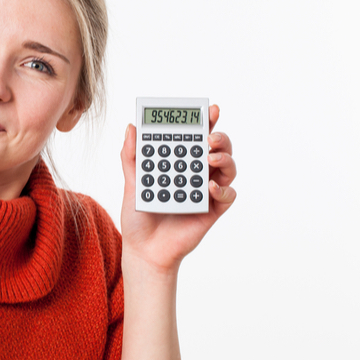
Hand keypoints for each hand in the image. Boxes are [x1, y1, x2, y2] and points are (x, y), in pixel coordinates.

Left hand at [119, 105, 236, 273]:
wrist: (142, 249)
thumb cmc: (138, 217)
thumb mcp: (131, 183)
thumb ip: (131, 156)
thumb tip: (131, 127)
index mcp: (179, 164)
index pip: (195, 138)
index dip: (204, 122)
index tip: (208, 110)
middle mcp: (195, 174)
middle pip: (218, 148)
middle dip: (219, 136)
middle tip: (209, 135)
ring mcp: (205, 191)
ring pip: (228, 168)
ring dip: (224, 158)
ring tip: (210, 157)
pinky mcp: (212, 210)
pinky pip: (228, 196)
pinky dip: (223, 189)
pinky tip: (210, 187)